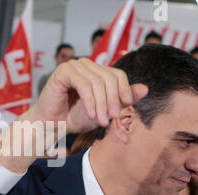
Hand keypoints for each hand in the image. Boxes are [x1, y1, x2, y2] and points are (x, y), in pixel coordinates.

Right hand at [31, 58, 147, 133]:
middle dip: (113, 100)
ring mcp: (74, 66)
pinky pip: (83, 84)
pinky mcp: (63, 71)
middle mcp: (86, 65)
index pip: (117, 75)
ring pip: (97, 82)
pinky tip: (90, 114)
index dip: (124, 90)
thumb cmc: (74, 117)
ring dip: (101, 104)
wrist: (51, 126)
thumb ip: (122, 100)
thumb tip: (146, 88)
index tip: (125, 108)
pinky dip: (89, 101)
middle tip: (113, 118)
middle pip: (109, 78)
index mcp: (96, 71)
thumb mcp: (103, 110)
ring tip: (101, 121)